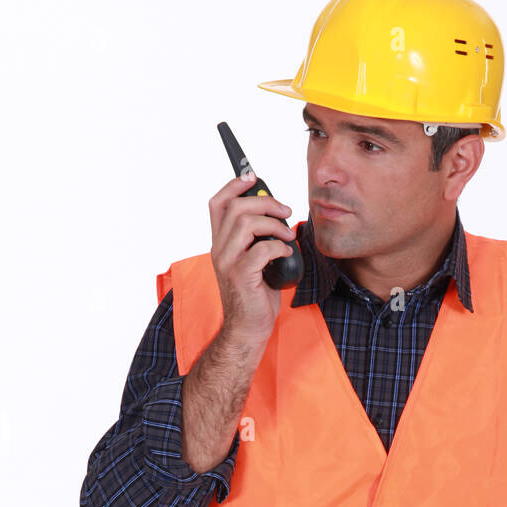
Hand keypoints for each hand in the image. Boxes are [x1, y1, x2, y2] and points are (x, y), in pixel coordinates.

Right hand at [208, 173, 294, 342]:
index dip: (234, 185)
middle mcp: (219, 249)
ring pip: (246, 223)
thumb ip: (258, 239)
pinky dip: (278, 246)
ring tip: (288, 235)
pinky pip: (261, 249)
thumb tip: (278, 215)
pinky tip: (286, 253)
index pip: (218, 203)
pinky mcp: (240, 276)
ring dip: (274, 224)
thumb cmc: (256, 295)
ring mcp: (227, 262)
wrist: (248, 328)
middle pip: (236, 207)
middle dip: (266, 202)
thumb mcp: (254, 261)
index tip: (253, 178)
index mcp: (220, 242)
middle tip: (285, 211)